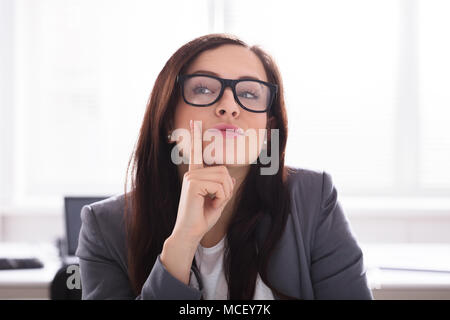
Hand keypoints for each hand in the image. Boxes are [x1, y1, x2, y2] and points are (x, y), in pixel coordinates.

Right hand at [171, 120, 235, 242]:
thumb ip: (224, 188)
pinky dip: (221, 198)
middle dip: (227, 189)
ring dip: (224, 194)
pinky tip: (208, 204)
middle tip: (216, 202)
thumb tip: (231, 178)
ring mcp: (191, 177)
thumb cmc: (201, 219)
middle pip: (223, 170)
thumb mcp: (217, 201)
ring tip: (211, 204)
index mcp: (195, 175)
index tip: (194, 121)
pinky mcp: (193, 183)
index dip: (195, 135)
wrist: (190, 233)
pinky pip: (220, 186)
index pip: (196, 152)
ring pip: (224, 178)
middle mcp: (192, 173)